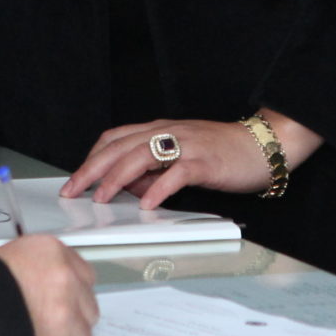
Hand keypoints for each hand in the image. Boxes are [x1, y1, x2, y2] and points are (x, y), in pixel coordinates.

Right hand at [0, 235, 98, 335]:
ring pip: (87, 324)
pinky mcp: (62, 333)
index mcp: (48, 250)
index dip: (69, 293)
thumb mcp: (3, 263)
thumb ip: (30, 273)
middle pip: (87, 298)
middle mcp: (62, 272)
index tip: (60, 303)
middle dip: (71, 314)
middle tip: (46, 323)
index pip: (80, 271)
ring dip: (68, 335)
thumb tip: (39, 289)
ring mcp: (66, 302)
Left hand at [61, 110, 321, 207]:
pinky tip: (147, 205)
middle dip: (92, 170)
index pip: (114, 139)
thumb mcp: (181, 158)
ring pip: (141, 156)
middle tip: (72, 191)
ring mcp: (186, 145)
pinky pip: (177, 173)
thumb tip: (130, 188)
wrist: (263, 144)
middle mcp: (168, 132)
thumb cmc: (223, 152)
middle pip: (119, 147)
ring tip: (101, 198)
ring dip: (116, 178)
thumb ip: (155, 171)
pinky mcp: (205, 161)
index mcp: (160, 130)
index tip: (74, 181)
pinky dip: (158, 189)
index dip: (91, 159)